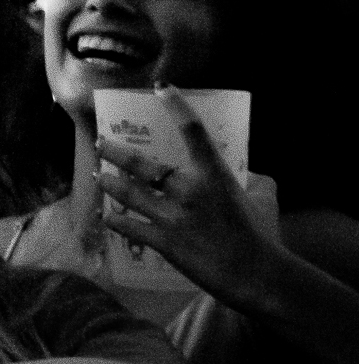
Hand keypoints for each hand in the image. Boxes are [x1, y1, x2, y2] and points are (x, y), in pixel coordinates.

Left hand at [95, 88, 286, 306]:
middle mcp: (189, 190)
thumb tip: (247, 174)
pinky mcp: (163, 241)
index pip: (194, 130)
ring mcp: (172, 216)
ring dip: (110, 183)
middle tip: (100, 143)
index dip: (176, 105)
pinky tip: (107, 216)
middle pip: (142, 163)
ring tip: (100, 176)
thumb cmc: (263, 235)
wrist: (256, 274)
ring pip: (128, 192)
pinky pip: (129, 226)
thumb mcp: (261, 198)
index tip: (161, 88)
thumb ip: (249, 181)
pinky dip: (116, 220)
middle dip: (115, 151)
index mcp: (215, 175)